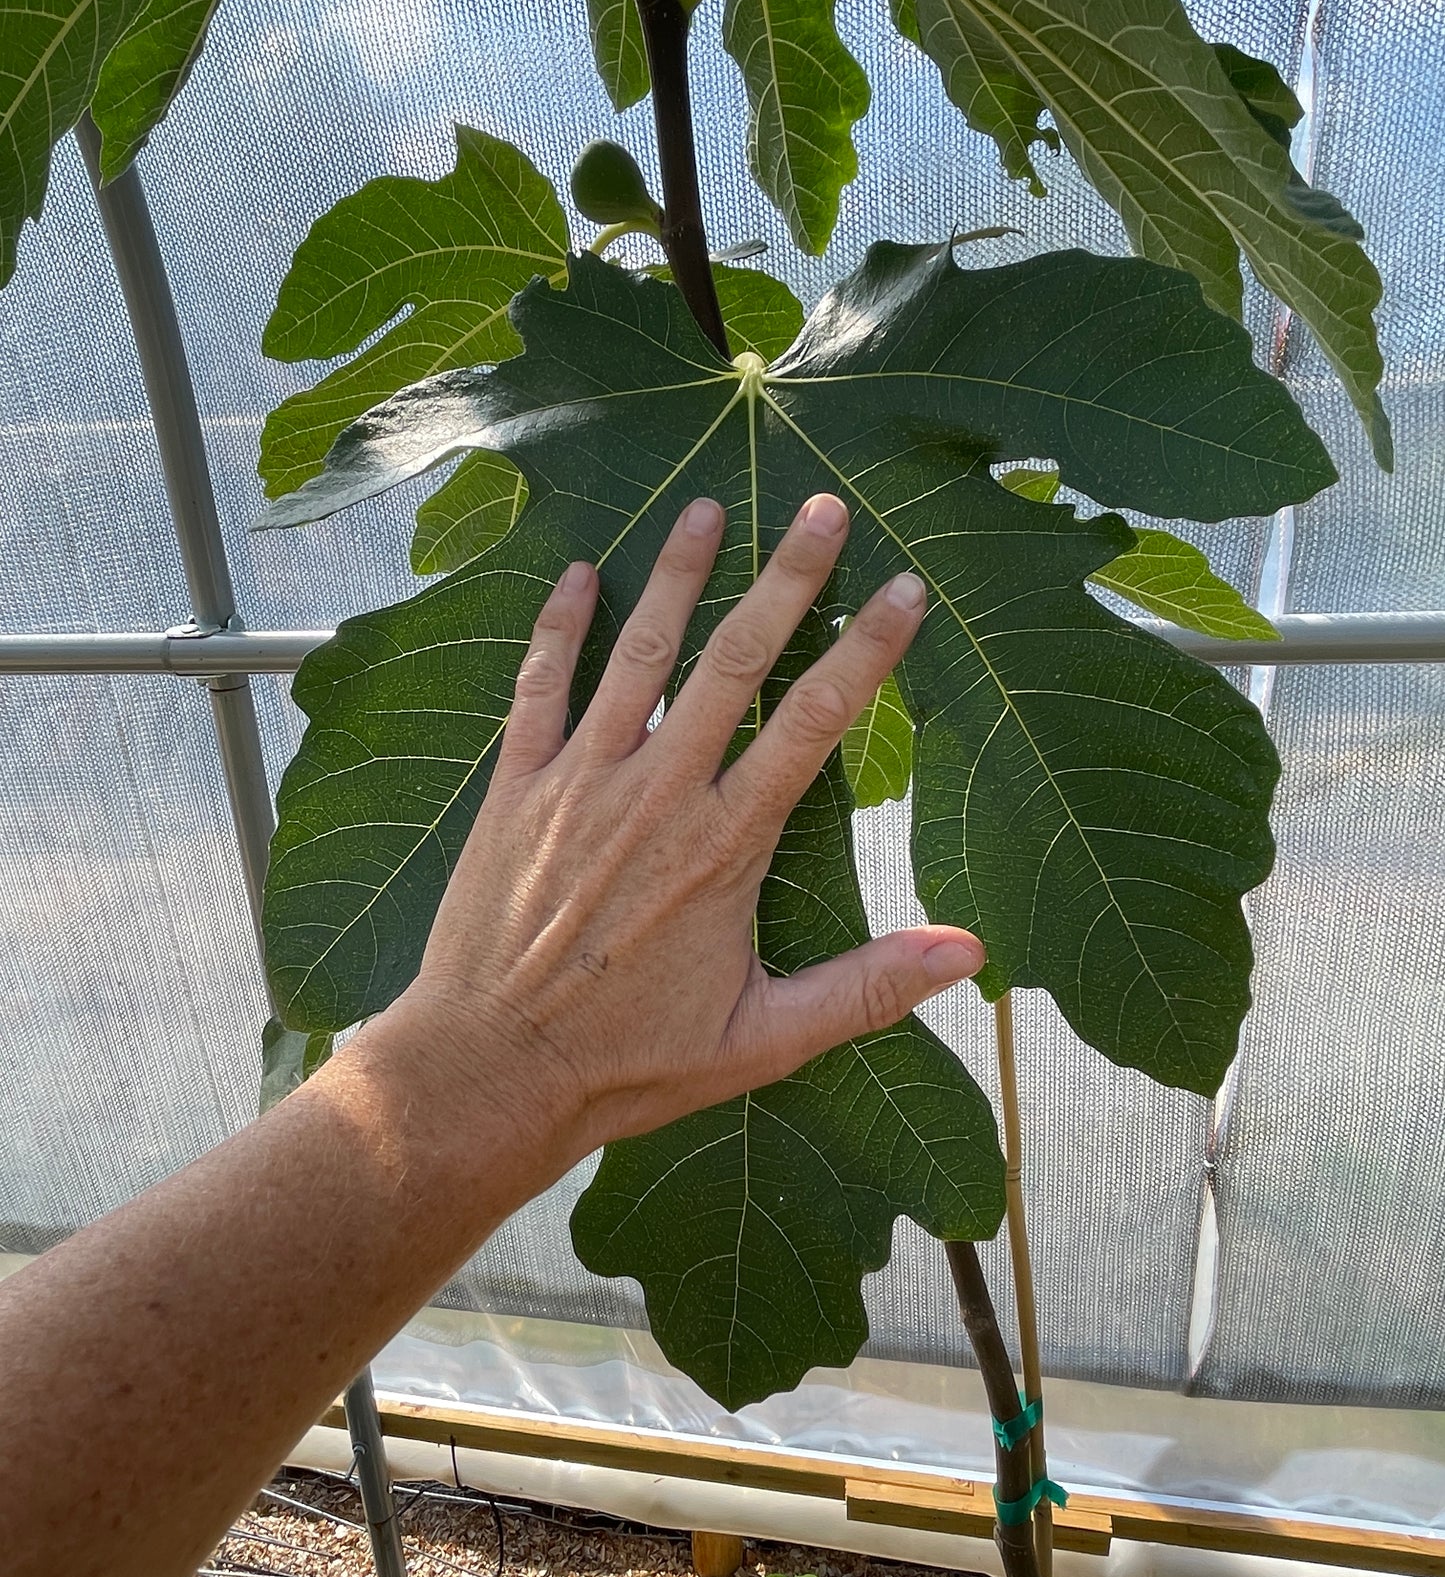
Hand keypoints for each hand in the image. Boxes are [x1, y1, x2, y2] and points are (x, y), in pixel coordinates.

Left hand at [386, 492, 984, 1174]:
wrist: (489, 1070)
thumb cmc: (628, 1062)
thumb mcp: (763, 1042)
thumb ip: (866, 989)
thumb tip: (969, 954)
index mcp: (724, 845)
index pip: (813, 723)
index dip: (865, 650)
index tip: (904, 588)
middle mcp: (656, 794)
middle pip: (733, 662)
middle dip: (786, 578)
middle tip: (821, 508)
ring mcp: (578, 783)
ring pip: (637, 655)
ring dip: (675, 576)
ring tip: (708, 506)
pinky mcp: (514, 790)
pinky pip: (538, 688)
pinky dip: (558, 627)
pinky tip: (579, 573)